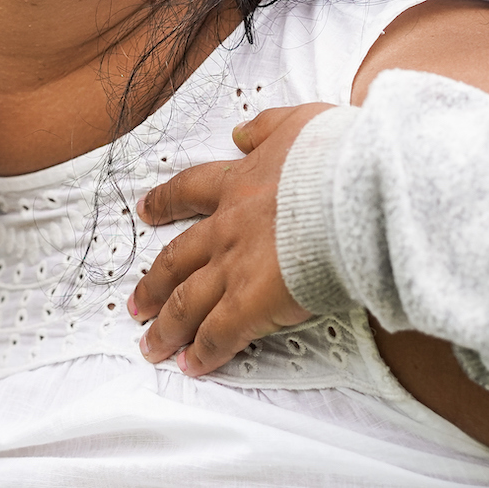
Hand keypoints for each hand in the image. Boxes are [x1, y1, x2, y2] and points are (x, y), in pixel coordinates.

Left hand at [128, 103, 331, 374]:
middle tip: (135, 302)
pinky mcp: (251, 303)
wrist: (353, 191)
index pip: (190, 191)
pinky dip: (203, 353)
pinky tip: (192, 366)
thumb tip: (242, 131)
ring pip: (186, 302)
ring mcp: (234, 267)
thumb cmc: (336, 157)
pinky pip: (218, 335)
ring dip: (166, 327)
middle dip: (153, 284)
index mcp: (239, 183)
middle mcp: (227, 227)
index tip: (146, 211)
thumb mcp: (298, 123)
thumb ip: (267, 127)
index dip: (165, 202)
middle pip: (176, 258)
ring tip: (151, 345)